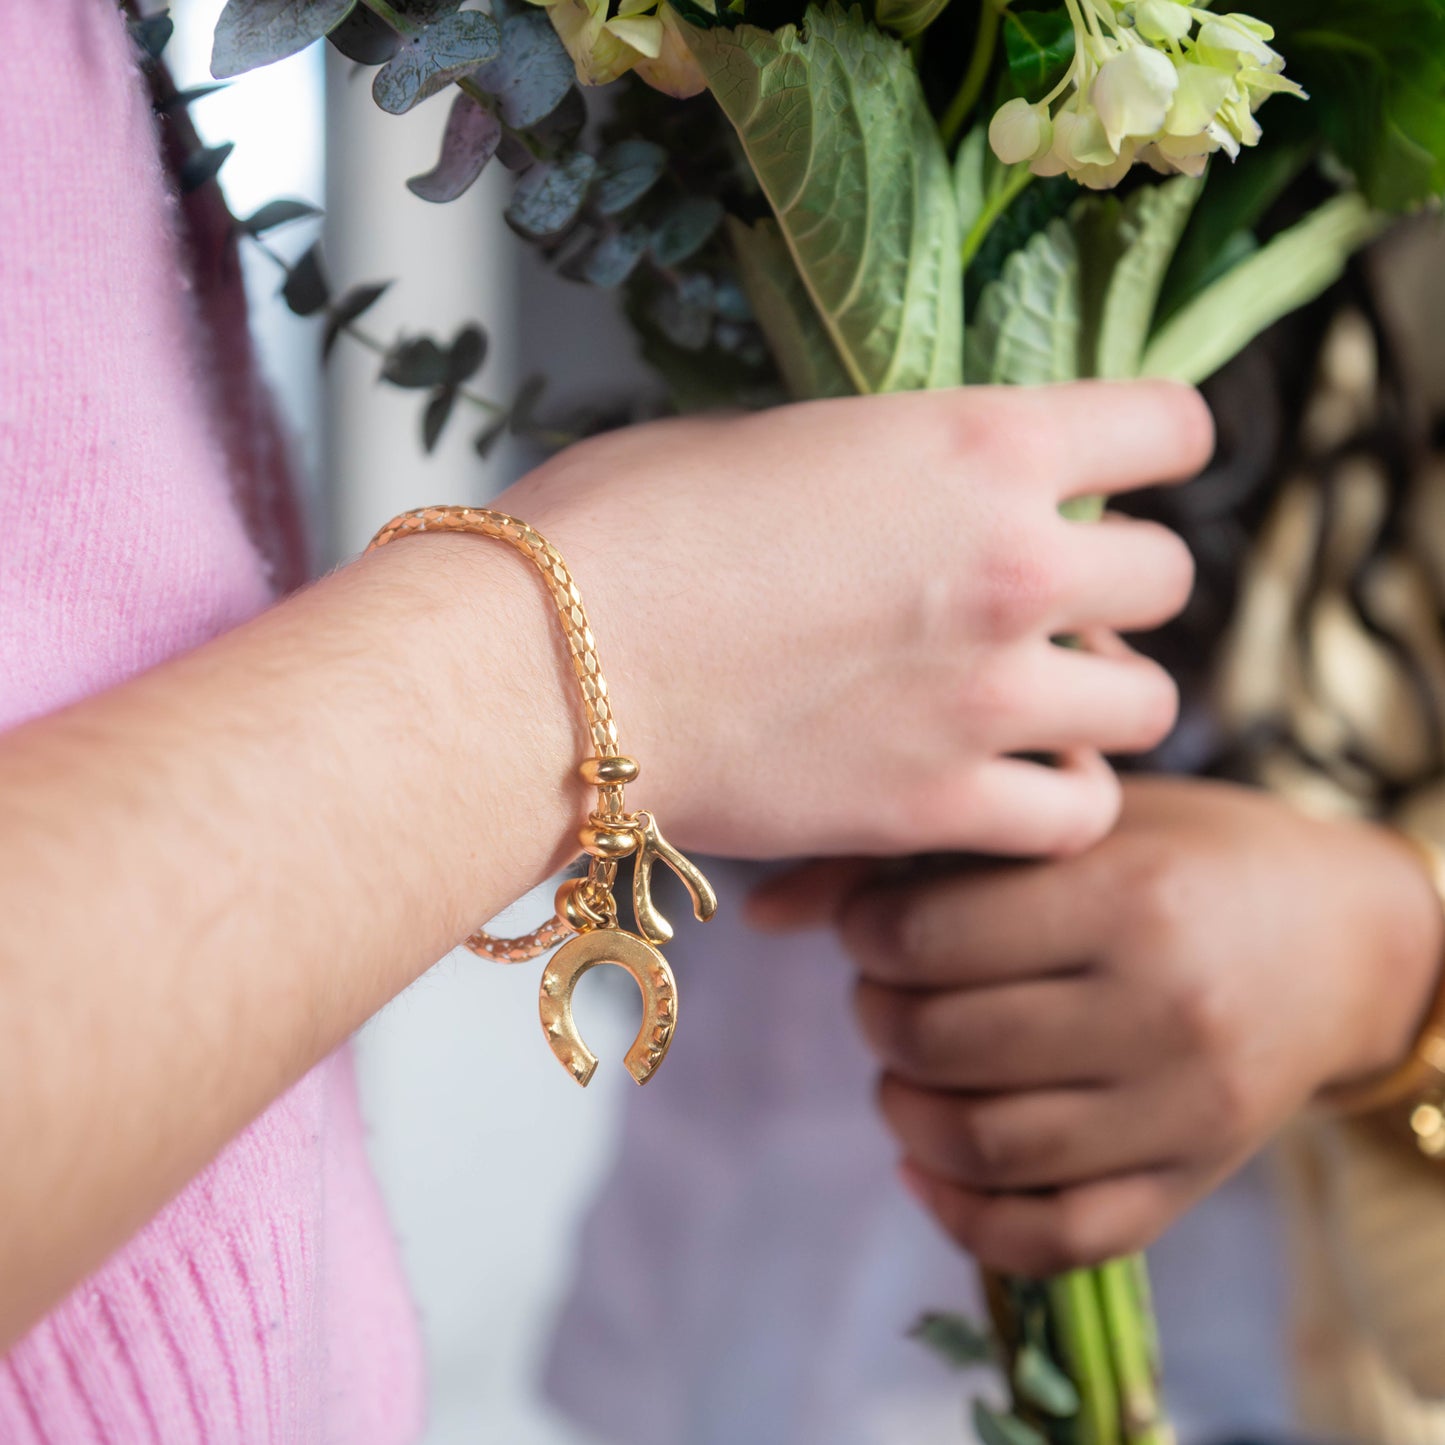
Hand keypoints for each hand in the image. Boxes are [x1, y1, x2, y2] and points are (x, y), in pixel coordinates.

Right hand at [505, 382, 1208, 859]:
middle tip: (1052, 604)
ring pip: (1151, 701)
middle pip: (1172, 573)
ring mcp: (988, 696)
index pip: (1170, 426)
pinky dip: (1058, 800)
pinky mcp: (940, 805)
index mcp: (978, 443)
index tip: (1118, 472)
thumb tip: (912, 488)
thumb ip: (884, 465)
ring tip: (1038, 702)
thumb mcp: (769, 442)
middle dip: (1120, 586)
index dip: (1152, 447)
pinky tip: (1007, 782)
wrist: (546, 667)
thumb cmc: (623, 530)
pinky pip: (1079, 814)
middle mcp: (1014, 565)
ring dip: (1104, 696)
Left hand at [751, 777, 1444, 1274]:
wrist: (1345, 935)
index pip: (922, 937)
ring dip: (901, 1110)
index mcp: (1125, 893)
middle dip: (875, 1014)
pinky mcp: (1193, 1180)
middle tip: (885, 988)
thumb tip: (760, 912)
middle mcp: (1160, 1007)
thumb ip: (917, 855)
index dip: (861, 933)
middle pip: (938, 1042)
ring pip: (982, 1147)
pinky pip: (1056, 1236)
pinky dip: (962, 1213)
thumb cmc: (1186, 853)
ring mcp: (1182, 1108)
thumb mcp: (1075, 822)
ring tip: (903, 1064)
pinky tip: (926, 1159)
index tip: (871, 923)